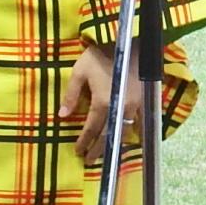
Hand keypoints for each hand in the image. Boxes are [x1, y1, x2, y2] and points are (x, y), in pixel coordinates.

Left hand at [58, 44, 139, 165]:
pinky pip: (139, 122)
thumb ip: (71, 95)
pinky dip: (133, 132)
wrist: (128, 43)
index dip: (84, 142)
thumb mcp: (79, 72)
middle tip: (89, 161)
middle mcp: (119, 109)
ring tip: (106, 154)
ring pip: (124, 132)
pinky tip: (130, 139)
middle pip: (108, 135)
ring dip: (114, 144)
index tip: (77, 151)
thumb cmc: (99, 55)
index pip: (91, 129)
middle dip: (98, 149)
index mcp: (102, 103)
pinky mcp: (143, 100)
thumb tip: (62, 115)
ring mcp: (134, 106)